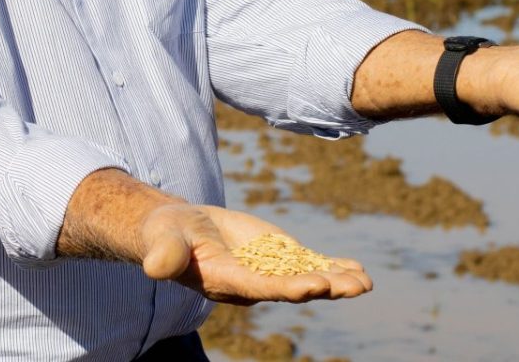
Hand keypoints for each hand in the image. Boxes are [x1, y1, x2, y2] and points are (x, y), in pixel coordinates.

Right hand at [139, 202, 371, 304]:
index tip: (314, 286)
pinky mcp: (276, 256)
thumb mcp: (163, 241)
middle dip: (322, 286)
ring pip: (306, 277)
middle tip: (352, 287)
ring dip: (336, 280)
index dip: (287, 287)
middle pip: (292, 286)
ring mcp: (268, 270)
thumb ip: (165, 255)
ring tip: (365, 283)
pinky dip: (333, 267)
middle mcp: (252, 282)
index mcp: (225, 281)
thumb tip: (154, 268)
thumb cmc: (166, 235)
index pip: (260, 287)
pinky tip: (358, 271)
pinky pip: (309, 264)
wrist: (179, 230)